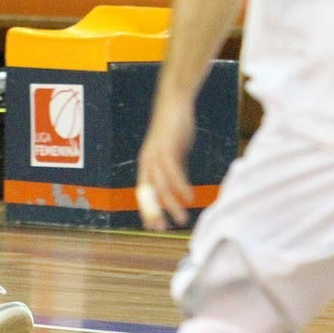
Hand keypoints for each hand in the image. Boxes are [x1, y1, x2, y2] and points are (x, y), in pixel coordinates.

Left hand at [136, 98, 196, 230]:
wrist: (174, 103)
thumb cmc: (175, 128)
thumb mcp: (174, 153)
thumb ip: (175, 170)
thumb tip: (180, 189)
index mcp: (147, 164)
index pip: (143, 191)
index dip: (148, 209)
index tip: (154, 226)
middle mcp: (148, 161)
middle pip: (148, 192)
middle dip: (154, 212)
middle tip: (162, 229)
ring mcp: (156, 155)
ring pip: (161, 186)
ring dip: (171, 205)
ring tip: (182, 219)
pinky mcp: (168, 148)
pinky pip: (173, 172)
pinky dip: (181, 187)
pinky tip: (189, 198)